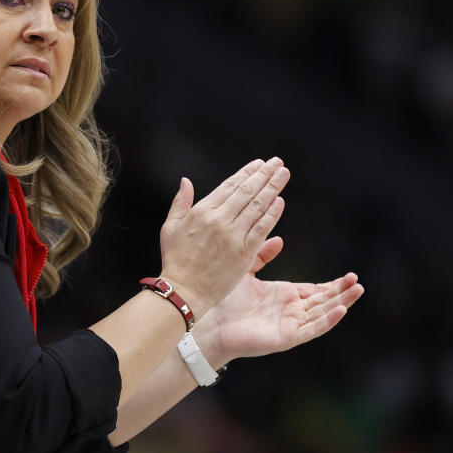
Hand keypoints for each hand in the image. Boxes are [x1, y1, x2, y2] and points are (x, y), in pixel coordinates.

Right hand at [160, 158, 289, 316]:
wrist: (183, 290)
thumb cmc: (175, 260)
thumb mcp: (170, 227)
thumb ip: (180, 202)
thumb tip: (186, 181)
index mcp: (201, 211)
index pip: (229, 186)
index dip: (246, 173)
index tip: (259, 164)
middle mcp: (218, 220)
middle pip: (247, 192)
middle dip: (264, 175)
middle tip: (277, 163)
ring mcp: (232, 236)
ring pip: (257, 206)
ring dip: (272, 188)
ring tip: (283, 174)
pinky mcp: (243, 253)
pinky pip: (261, 229)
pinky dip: (272, 214)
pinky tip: (280, 201)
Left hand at [198, 237, 363, 365]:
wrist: (210, 322)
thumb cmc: (225, 300)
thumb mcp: (247, 271)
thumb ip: (262, 255)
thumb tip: (279, 239)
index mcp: (284, 297)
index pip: (315, 290)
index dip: (333, 284)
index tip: (350, 275)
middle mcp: (290, 311)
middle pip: (323, 301)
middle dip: (342, 291)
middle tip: (357, 280)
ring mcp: (290, 324)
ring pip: (322, 313)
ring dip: (341, 302)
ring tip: (357, 290)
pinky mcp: (286, 336)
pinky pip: (312, 328)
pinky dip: (327, 320)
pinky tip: (340, 310)